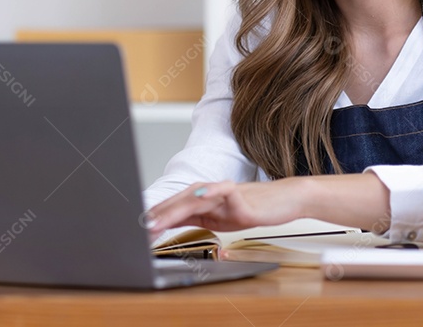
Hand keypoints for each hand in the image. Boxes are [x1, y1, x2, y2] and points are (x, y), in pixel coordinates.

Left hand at [144, 178, 308, 241]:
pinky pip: (224, 191)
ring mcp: (224, 193)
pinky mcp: (241, 196)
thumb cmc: (253, 207)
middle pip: (179, 202)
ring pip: (194, 198)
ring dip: (174, 209)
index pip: (174, 208)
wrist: (285, 199)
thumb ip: (196, 218)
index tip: (137, 231)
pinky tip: (198, 195)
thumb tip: (169, 225)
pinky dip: (210, 192)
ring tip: (157, 221)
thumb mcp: (219, 218)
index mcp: (203, 199)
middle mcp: (210, 193)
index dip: (155, 218)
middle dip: (158, 216)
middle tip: (139, 230)